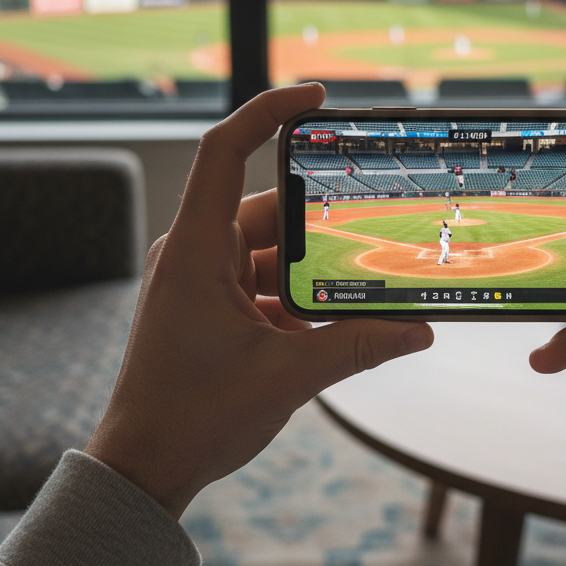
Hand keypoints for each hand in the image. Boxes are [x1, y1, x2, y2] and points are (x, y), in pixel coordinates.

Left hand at [85, 83, 433, 517]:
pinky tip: (335, 324)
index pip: (224, 150)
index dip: (267, 110)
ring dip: (314, 273)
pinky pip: (264, 283)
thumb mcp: (288, 377)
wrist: (144, 468)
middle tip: (375, 232)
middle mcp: (195, 253)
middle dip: (322, 227)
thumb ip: (358, 347)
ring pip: (272, 252)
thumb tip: (421, 330)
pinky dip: (299, 298)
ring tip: (362, 289)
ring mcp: (202, 280)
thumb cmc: (192, 418)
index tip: (317, 96)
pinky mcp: (211, 306)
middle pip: (269, 210)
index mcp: (196, 250)